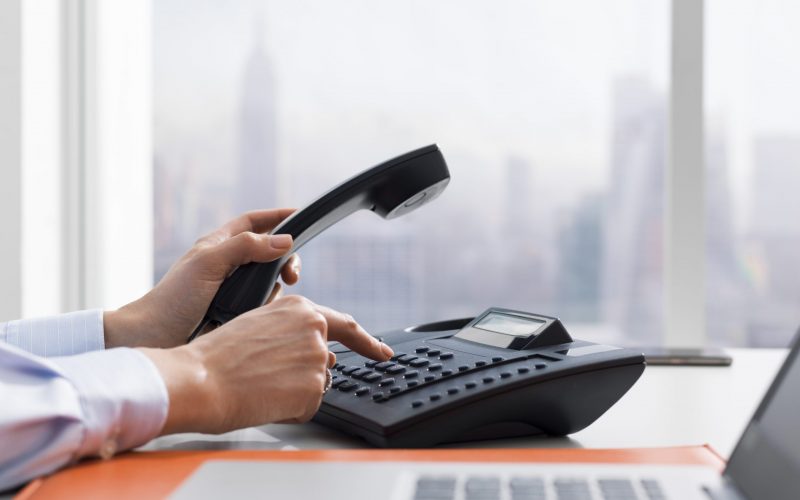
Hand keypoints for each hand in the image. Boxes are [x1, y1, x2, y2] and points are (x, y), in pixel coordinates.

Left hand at [105, 209, 301, 347]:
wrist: (155, 338)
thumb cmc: (173, 299)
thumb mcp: (208, 263)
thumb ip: (245, 247)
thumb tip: (284, 241)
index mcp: (218, 246)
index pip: (253, 222)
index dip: (276, 216)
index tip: (300, 214)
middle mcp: (228, 266)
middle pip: (269, 252)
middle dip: (285, 259)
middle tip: (291, 275)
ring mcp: (233, 291)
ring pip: (270, 282)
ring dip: (275, 289)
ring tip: (264, 301)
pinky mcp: (237, 314)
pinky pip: (264, 306)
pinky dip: (268, 308)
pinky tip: (259, 317)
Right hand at [140, 295, 393, 433]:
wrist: (202, 379)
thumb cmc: (219, 354)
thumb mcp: (259, 323)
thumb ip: (292, 331)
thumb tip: (317, 351)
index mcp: (302, 310)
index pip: (345, 327)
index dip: (368, 343)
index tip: (382, 352)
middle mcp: (316, 331)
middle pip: (325, 362)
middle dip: (307, 374)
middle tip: (272, 378)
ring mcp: (318, 361)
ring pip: (315, 385)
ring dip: (295, 390)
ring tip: (260, 383)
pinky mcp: (314, 390)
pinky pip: (308, 406)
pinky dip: (290, 409)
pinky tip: (265, 398)